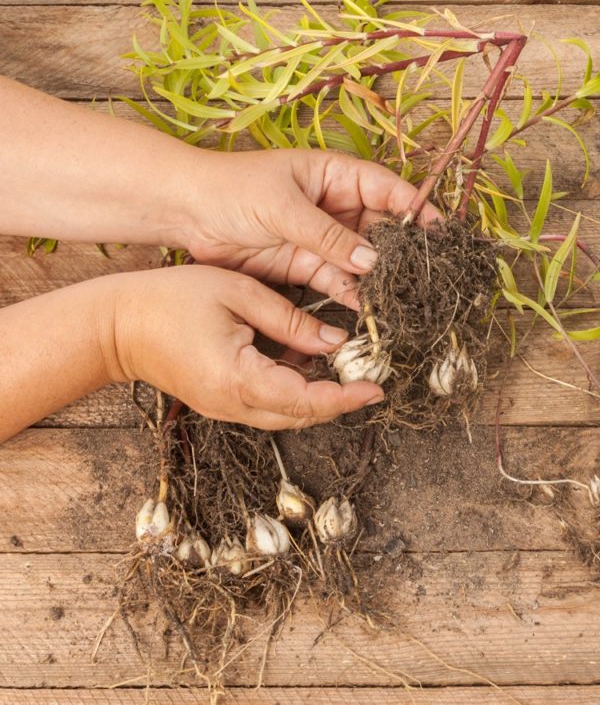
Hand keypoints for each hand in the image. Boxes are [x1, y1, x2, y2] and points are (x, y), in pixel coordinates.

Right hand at [106, 266, 381, 428]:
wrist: (114, 326)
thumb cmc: (169, 300)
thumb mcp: (238, 294)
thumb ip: (289, 318)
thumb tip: (334, 340)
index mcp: (239, 379)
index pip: (306, 400)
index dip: (346, 397)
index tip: (377, 388)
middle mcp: (234, 405)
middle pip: (302, 416)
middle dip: (340, 400)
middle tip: (370, 376)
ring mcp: (226, 409)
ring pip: (287, 414)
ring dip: (318, 396)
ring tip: (345, 367)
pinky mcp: (221, 403)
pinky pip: (269, 405)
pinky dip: (295, 390)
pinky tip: (306, 361)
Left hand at [184, 149, 442, 309]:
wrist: (185, 212)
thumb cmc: (232, 189)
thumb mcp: (283, 207)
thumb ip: (327, 235)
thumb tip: (372, 260)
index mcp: (334, 175)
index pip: (386, 189)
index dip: (415, 208)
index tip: (440, 231)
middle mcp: (334, 206)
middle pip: (380, 228)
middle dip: (401, 252)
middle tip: (425, 276)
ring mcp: (321, 237)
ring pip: (361, 260)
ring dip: (378, 279)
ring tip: (400, 300)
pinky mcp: (305, 265)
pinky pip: (337, 280)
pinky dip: (351, 295)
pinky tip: (367, 310)